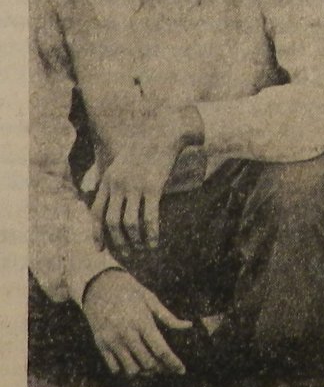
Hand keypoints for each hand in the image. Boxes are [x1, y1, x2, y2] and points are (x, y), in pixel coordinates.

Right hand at [82, 269, 191, 377]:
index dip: (173, 363)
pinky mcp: (100, 345)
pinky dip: (125, 369)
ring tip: (149, 364)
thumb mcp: (151, 299)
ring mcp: (112, 341)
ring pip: (131, 370)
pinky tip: (132, 361)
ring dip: (143, 371)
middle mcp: (127, 333)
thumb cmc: (130, 291)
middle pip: (148, 363)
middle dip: (160, 368)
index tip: (181, 370)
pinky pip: (115, 369)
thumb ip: (168, 317)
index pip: (161, 350)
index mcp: (142, 321)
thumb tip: (188, 326)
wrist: (100, 285)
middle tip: (165, 365)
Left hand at [90, 105, 199, 252]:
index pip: (96, 212)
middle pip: (111, 222)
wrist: (164, 133)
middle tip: (126, 253)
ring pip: (129, 223)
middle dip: (117, 242)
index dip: (96, 234)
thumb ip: (112, 178)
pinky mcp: (153, 187)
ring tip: (141, 248)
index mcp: (108, 179)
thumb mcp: (121, 161)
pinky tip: (154, 242)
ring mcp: (135, 186)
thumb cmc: (145, 147)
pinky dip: (150, 234)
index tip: (100, 249)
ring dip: (134, 240)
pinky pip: (149, 217)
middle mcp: (118, 184)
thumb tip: (107, 196)